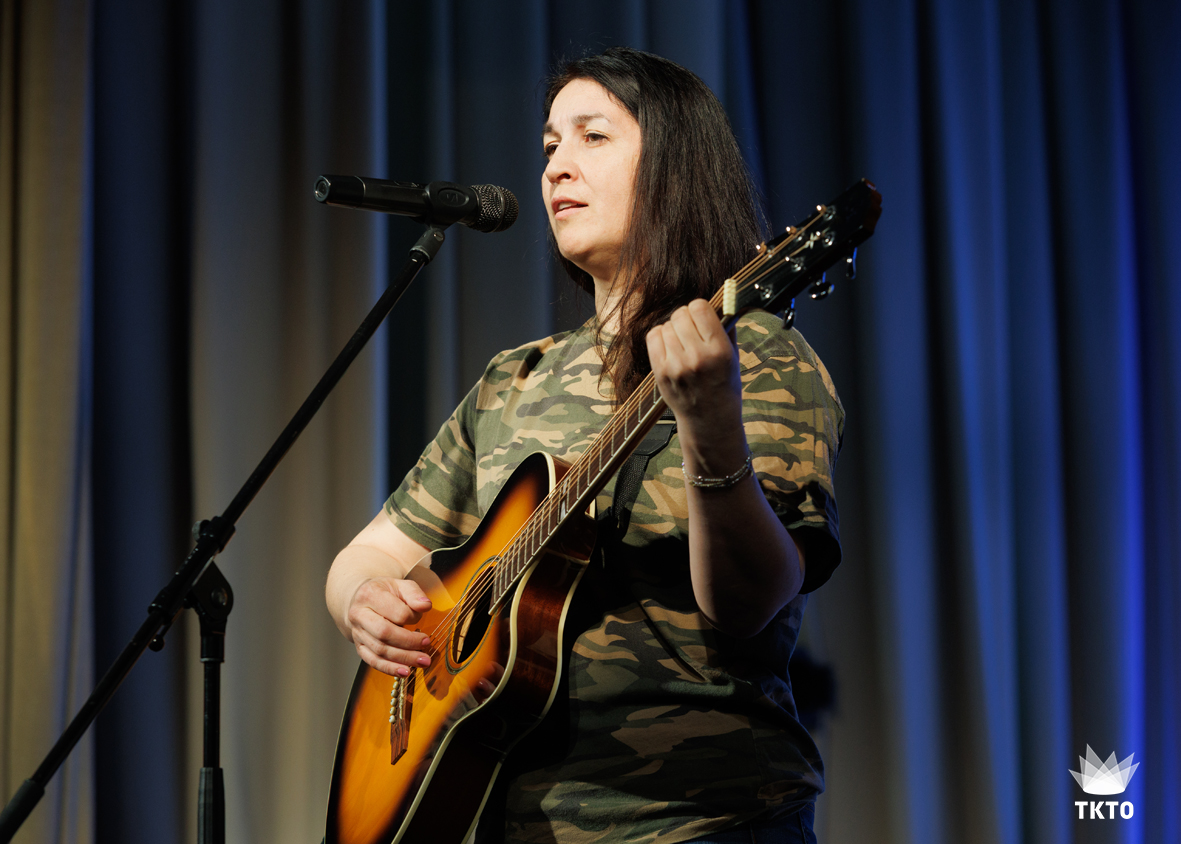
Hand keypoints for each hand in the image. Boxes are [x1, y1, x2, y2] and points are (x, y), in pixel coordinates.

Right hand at [345, 577, 432, 676]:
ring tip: (423, 661)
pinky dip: (390, 668)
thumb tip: (425, 606)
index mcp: (370, 595)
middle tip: (427, 644)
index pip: (396, 612)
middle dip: (409, 642)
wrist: (361, 600)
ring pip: (380, 650)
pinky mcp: (359, 647)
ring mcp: (357, 633)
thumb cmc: (385, 592)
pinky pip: (373, 661)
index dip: (412, 617)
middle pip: (385, 633)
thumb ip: (414, 594)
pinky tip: (405, 672)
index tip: (420, 618)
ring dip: (403, 658)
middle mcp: (359, 615)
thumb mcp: (400, 585)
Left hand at [645, 299, 745, 473]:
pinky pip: (653, 337)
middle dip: (687, 318)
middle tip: (692, 330)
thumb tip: (723, 298)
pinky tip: (671, 347)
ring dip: (674, 329)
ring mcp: (676, 366)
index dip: (701, 308)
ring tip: (683, 342)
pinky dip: (661, 337)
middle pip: (681, 314)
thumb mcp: (734, 357)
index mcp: (719, 351)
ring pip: (666, 325)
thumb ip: (726, 327)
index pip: (700, 308)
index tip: (704, 316)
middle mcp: (697, 358)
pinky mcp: (660, 372)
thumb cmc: (724, 385)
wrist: (709, 420)